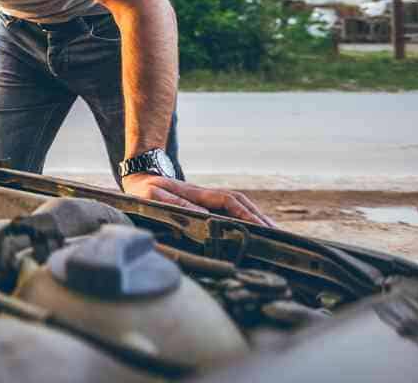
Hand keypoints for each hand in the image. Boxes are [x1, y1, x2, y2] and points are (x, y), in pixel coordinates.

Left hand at [121, 174, 276, 227]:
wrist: (137, 180)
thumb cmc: (142, 192)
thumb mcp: (152, 196)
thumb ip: (174, 202)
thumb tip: (203, 214)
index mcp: (196, 193)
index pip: (229, 202)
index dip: (246, 215)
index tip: (261, 228)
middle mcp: (206, 196)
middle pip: (240, 203)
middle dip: (259, 218)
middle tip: (279, 236)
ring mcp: (206, 201)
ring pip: (238, 207)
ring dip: (256, 219)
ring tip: (274, 236)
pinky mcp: (204, 207)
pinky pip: (230, 213)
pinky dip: (246, 221)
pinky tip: (255, 234)